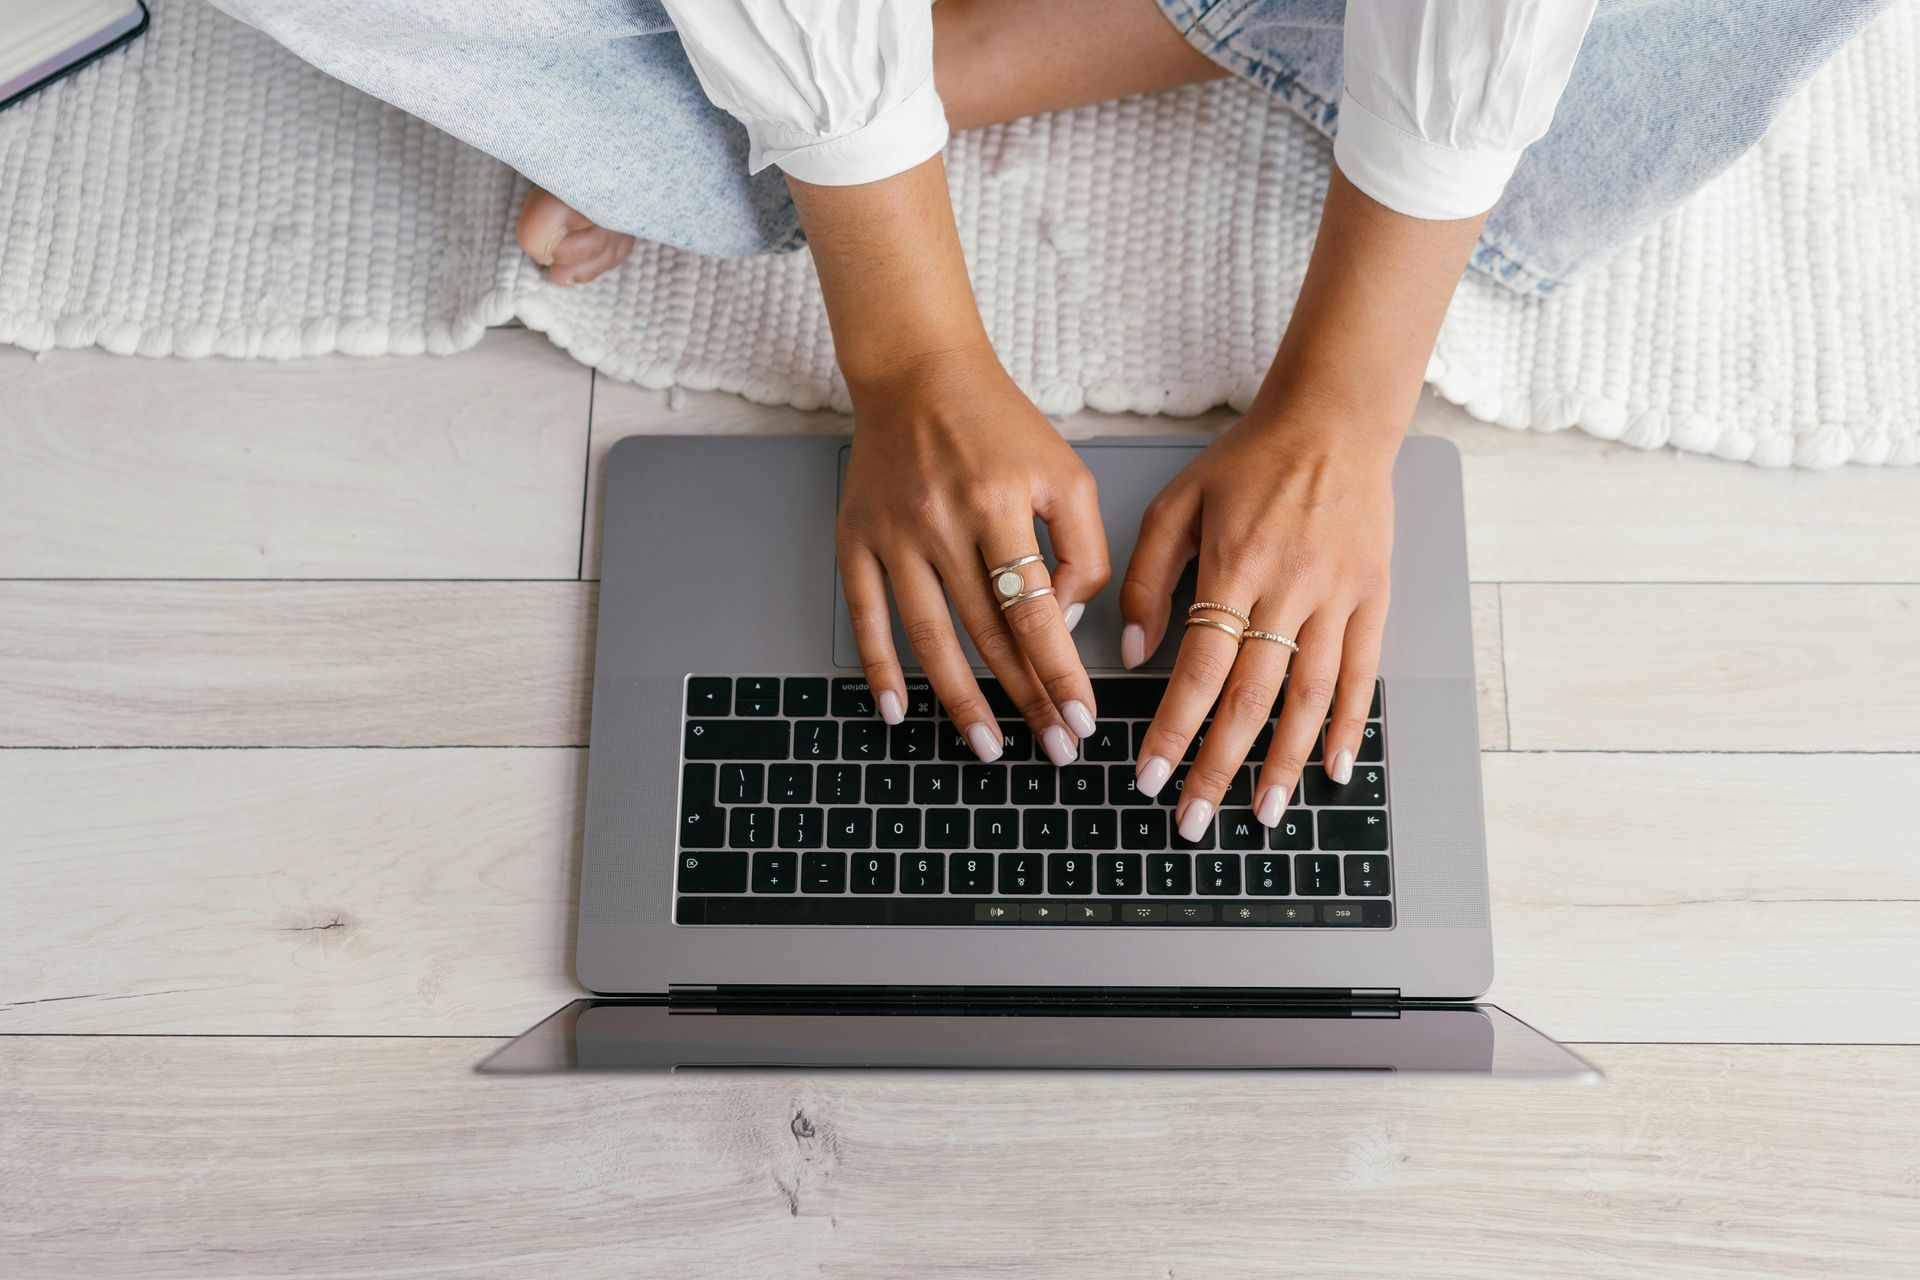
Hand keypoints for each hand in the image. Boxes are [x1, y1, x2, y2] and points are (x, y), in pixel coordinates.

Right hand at [837, 349, 1109, 763]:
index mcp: (998, 502)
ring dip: (960, 700)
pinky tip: (897, 710)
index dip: (1059, 673)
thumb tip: (1064, 619)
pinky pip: (866, 616)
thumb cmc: (998, 425)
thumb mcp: (1065, 472)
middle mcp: (941, 521)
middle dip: (1024, 698)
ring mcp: (892, 534)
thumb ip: (1083, 546)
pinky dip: (879, 668)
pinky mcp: (855, 538)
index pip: (1035, 611)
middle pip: (987, 633)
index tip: (1080, 720)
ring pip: (930, 637)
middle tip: (1051, 746)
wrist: (917, 373)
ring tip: (986, 746)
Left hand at [1120, 411, 1394, 837]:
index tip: (1149, 776)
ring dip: (1284, 762)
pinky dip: (1350, 726)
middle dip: (1218, 766)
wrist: (1334, 420)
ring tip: (1262, 814)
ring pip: (1310, 696)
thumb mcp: (1175, 503)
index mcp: (1233, 565)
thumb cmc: (1247, 460)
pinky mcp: (1373, 597)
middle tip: (1193, 821)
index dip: (1173, 729)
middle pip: (1250, 696)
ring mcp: (1337, 595)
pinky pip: (1363, 673)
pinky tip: (1335, 769)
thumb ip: (1146, 576)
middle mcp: (1289, 587)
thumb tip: (1128, 652)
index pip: (1198, 667)